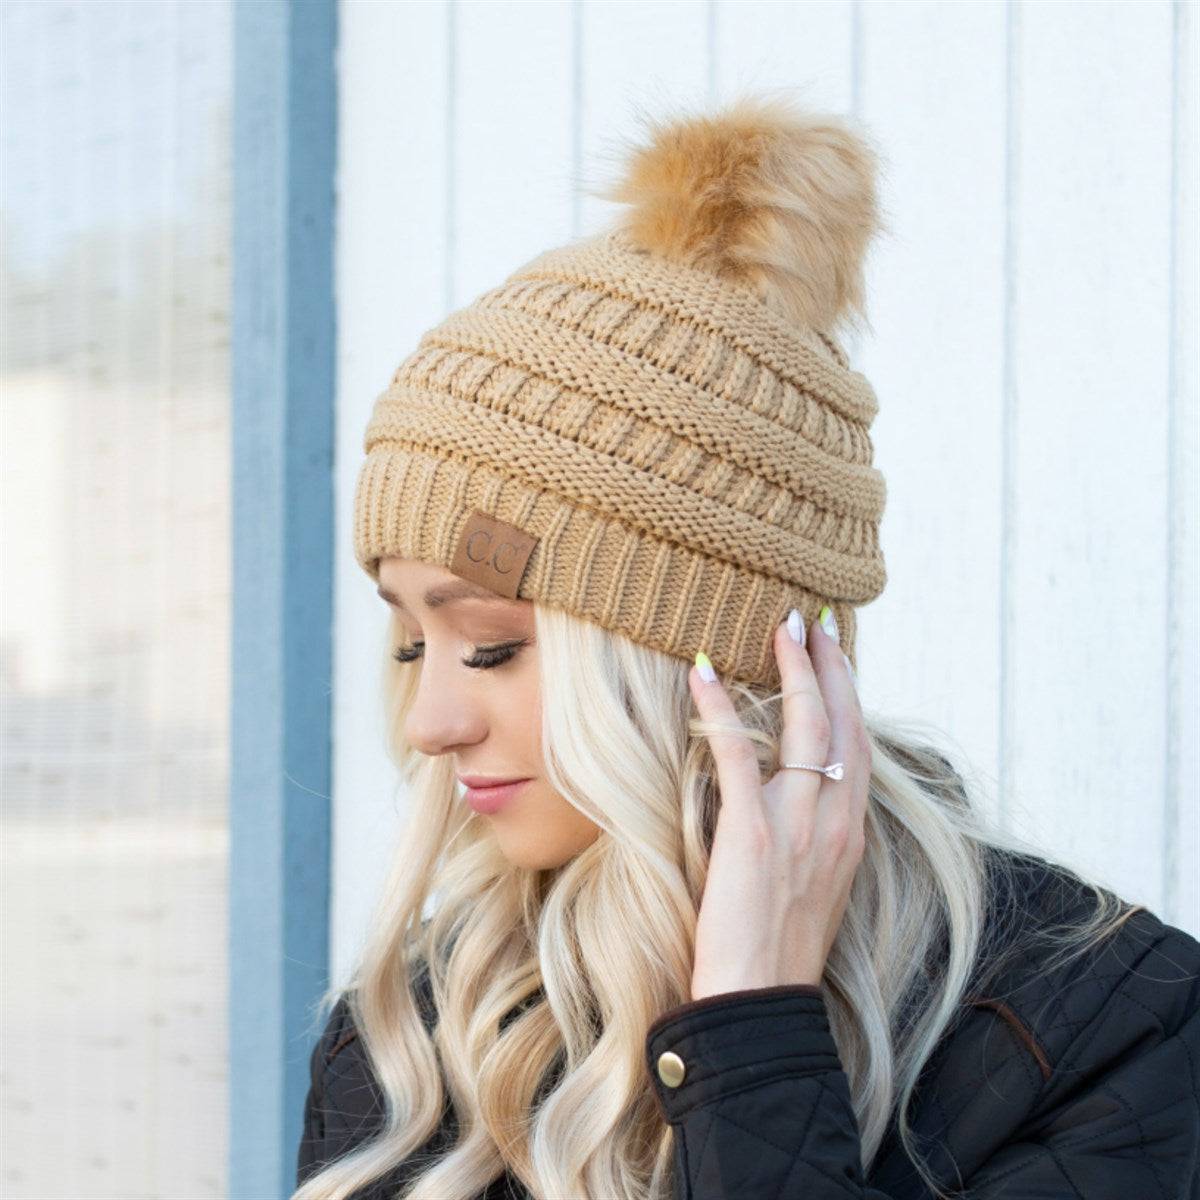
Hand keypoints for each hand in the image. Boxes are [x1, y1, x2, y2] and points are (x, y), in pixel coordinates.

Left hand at [687, 607, 869, 999]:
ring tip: (781, 627)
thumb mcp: (816, 883)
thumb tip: (791, 794)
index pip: (859, 743)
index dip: (850, 691)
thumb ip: (813, 834)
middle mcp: (837, 820)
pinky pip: (738, 755)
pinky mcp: (753, 835)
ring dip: (793, 669)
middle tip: (814, 618)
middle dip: (831, 663)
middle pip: (843, 721)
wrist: (761, 1000)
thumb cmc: (779, 947)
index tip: (837, 650)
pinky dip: (720, 709)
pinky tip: (703, 672)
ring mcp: (799, 825)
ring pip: (807, 726)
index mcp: (852, 830)